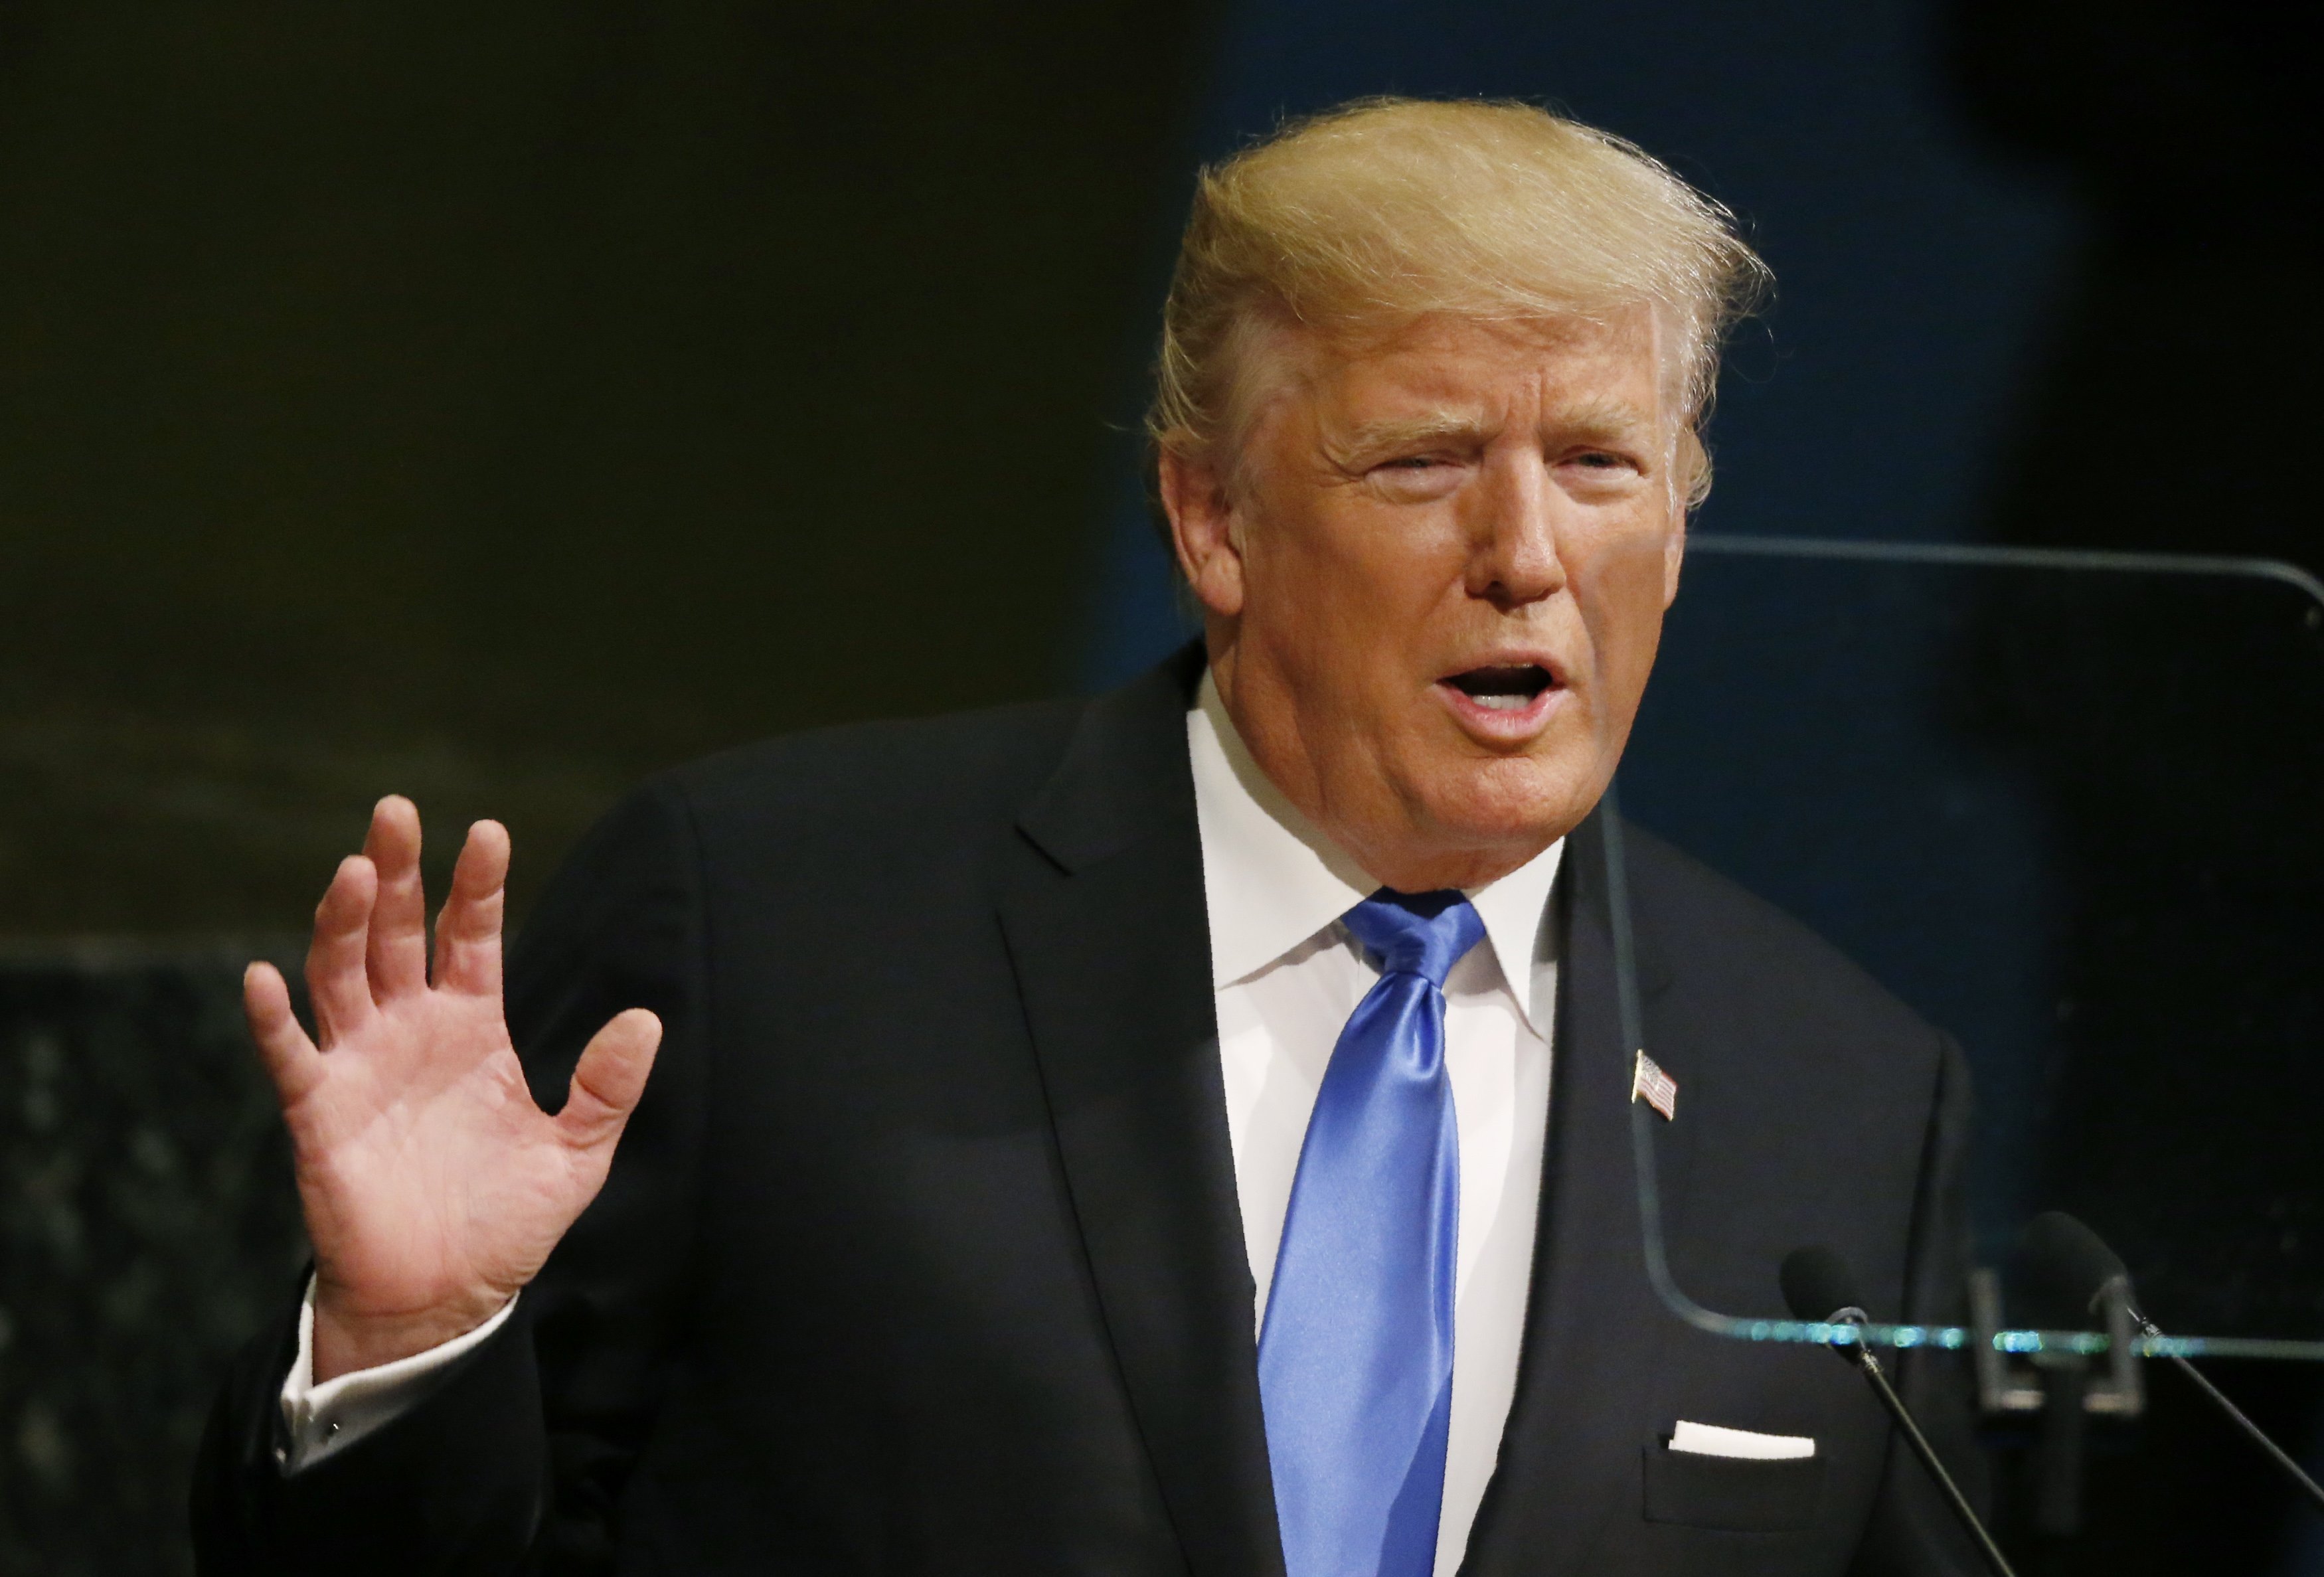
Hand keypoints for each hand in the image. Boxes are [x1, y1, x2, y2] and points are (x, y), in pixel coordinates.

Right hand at [245, 796, 661, 1381]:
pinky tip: (264, 977)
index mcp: (472, 1027)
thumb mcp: (577, 1153)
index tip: (490, 831)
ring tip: (354, 869)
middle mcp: (411, 1031)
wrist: (447, 1297)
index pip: (471, 936)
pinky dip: (272, 1018)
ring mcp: (360, 1066)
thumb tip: (646, 1018)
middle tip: (398, 810)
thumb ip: (607, 1086)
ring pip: (342, 974)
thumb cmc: (506, 1221)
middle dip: (396, 872)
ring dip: (342, 922)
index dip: (477, 886)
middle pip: (397, 932)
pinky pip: (291, 1057)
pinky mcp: (320, 1115)